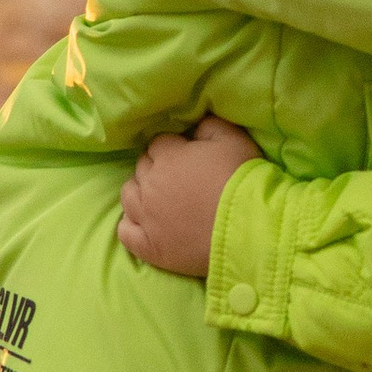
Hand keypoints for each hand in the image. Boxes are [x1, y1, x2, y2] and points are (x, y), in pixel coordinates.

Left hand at [118, 117, 259, 277]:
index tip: (188, 157)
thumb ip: (209, 125)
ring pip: (128, 195)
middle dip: (156, 168)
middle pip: (142, 167)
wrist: (247, 228)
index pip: (158, 144)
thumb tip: (195, 126)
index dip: (173, 148)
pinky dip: (129, 225)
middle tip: (179, 178)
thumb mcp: (233, 139)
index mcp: (167, 156)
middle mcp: (150, 184)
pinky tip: (143, 223)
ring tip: (158, 198)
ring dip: (140, 192)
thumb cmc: (241, 180)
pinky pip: (124, 231)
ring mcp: (145, 217)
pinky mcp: (148, 246)